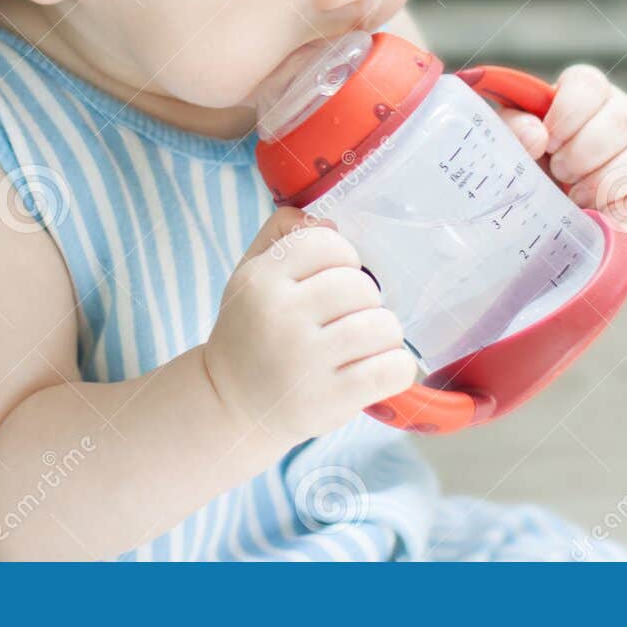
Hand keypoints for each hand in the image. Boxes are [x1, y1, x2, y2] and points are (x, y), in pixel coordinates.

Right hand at [203, 207, 416, 443]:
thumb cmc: (250, 334)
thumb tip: (327, 222)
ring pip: (383, 325)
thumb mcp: (249, 277)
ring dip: (383, 332)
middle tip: (348, 317)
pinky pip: (393, 368)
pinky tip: (378, 367)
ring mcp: (307, 361)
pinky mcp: (331, 400)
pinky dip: (397, 366)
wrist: (229, 404)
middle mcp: (282, 317)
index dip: (343, 258)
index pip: (328, 244)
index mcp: (261, 281)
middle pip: (361, 285)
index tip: (334, 279)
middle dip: (364, 299)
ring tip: (365, 343)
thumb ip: (281, 236)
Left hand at [495, 64, 626, 235]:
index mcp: (587, 93)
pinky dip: (626, 212)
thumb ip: (514, 129)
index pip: (588, 85)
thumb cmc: (535, 164)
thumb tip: (535, 135)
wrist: (553, 209)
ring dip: (605, 183)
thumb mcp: (514, 142)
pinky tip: (601, 216)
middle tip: (560, 174)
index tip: (548, 143)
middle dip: (584, 154)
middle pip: (622, 120)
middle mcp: (625, 113)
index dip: (567, 114)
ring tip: (577, 198)